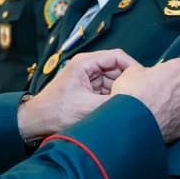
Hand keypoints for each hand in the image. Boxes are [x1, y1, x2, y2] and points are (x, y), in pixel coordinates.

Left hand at [18, 49, 138, 140]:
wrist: (36, 121)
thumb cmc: (55, 112)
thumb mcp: (89, 108)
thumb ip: (114, 103)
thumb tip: (135, 103)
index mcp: (85, 63)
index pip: (118, 57)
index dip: (133, 68)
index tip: (143, 81)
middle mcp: (87, 66)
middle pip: (117, 69)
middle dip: (128, 83)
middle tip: (138, 97)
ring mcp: (87, 78)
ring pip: (113, 81)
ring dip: (120, 92)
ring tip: (128, 105)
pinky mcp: (87, 89)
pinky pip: (107, 90)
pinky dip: (113, 98)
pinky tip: (117, 110)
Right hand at [109, 56, 179, 142]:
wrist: (131, 125)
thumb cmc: (133, 96)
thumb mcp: (133, 72)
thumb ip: (148, 70)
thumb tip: (147, 75)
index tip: (178, 69)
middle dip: (177, 87)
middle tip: (159, 90)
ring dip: (174, 104)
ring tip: (155, 109)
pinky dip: (171, 119)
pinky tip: (157, 120)